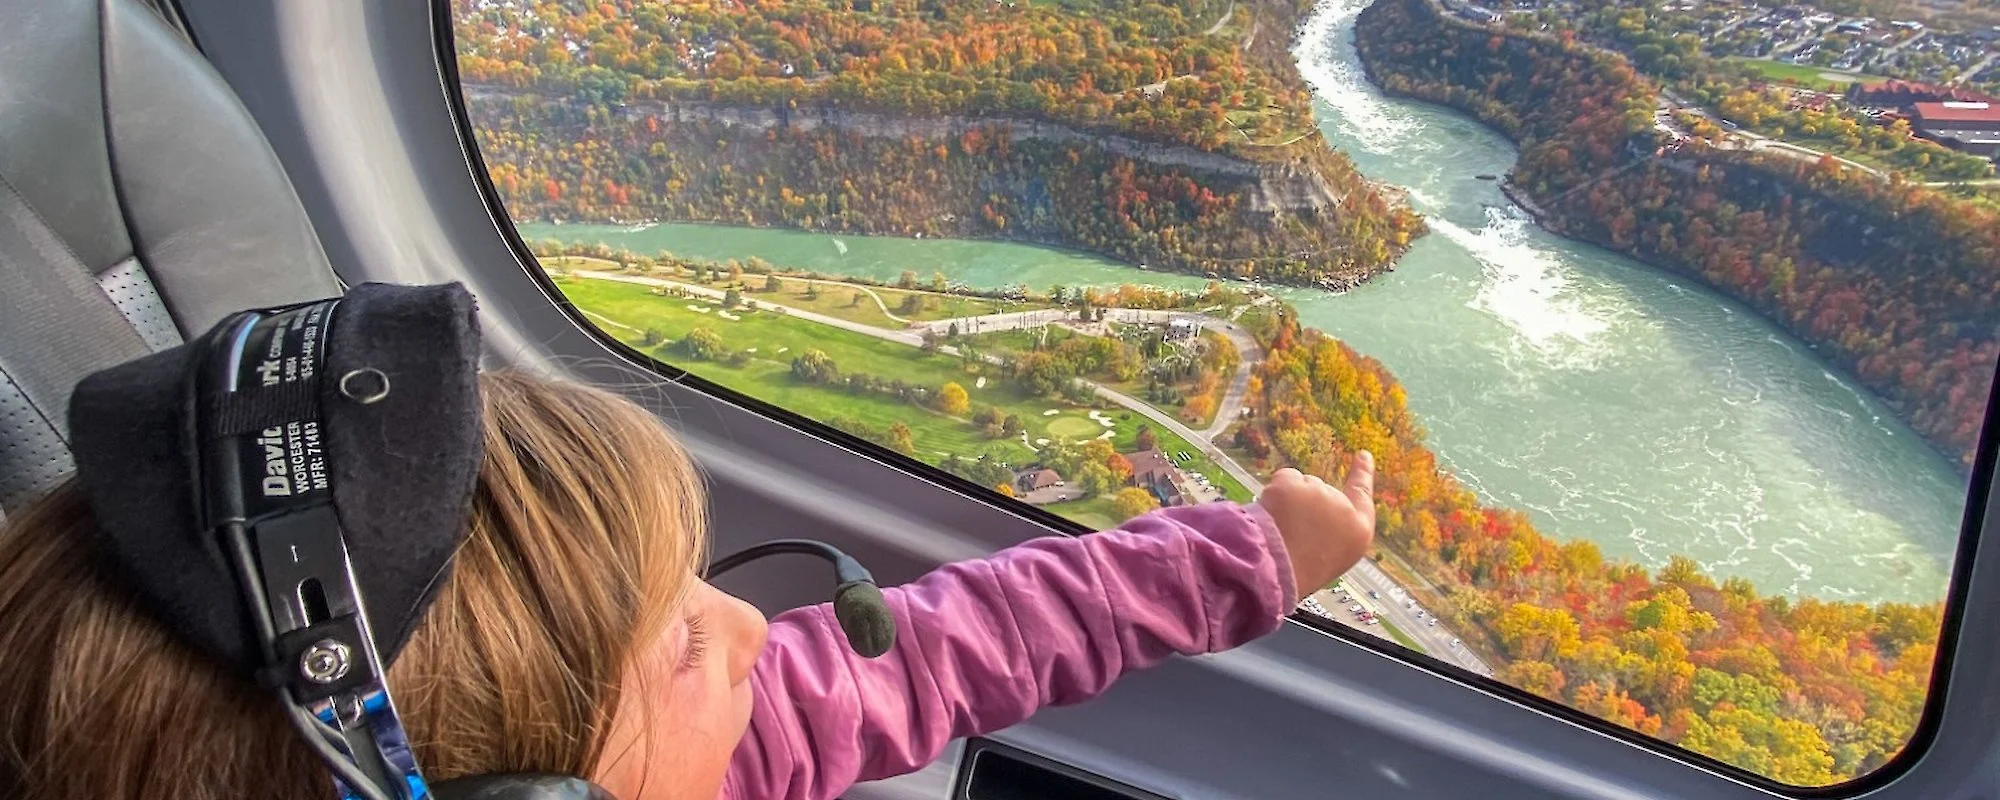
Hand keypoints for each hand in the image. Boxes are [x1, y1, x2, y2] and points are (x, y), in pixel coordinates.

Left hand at [1259, 452, 1375, 601]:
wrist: (1277, 573)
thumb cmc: (1301, 571)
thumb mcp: (1330, 556)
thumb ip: (1330, 527)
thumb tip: (1312, 505)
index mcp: (1358, 531)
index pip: (1363, 495)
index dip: (1363, 473)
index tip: (1363, 455)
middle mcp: (1343, 508)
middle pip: (1320, 490)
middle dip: (1304, 505)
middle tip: (1292, 534)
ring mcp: (1318, 492)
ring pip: (1300, 485)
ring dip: (1288, 501)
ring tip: (1281, 530)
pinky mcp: (1293, 484)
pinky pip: (1284, 479)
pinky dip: (1275, 492)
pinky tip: (1273, 515)